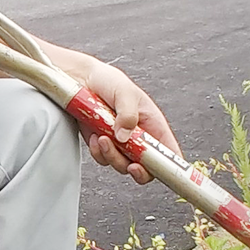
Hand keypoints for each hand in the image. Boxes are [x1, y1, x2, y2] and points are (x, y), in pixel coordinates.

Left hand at [52, 49, 181, 183]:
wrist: (80, 80)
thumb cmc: (109, 81)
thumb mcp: (124, 91)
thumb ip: (128, 114)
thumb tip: (125, 136)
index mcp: (153, 124)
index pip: (169, 152)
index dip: (169, 166)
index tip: (158, 169)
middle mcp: (140, 137)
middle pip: (147, 167)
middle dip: (137, 169)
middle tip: (131, 163)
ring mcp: (121, 143)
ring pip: (123, 165)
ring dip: (112, 156)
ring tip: (103, 137)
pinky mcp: (104, 145)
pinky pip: (104, 159)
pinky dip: (98, 152)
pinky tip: (95, 136)